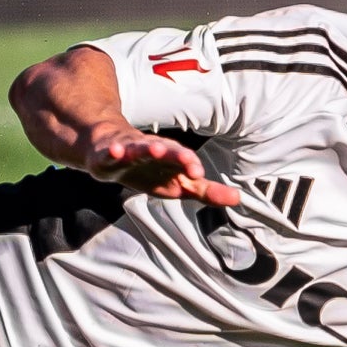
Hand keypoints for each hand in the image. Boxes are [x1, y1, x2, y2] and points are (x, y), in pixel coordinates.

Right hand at [83, 127, 241, 205]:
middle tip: (188, 162)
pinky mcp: (108, 154)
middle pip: (166, 150)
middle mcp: (152, 150)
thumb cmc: (148, 169)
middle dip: (176, 154)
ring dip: (147, 148)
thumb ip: (205, 191)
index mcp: (170, 158)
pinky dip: (114, 151)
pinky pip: (111, 152)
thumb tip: (238, 198)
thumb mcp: (177, 183)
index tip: (198, 173)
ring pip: (139, 148)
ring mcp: (129, 150)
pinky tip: (116, 151)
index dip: (190, 165)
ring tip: (154, 150)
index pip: (184, 160)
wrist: (109, 148)